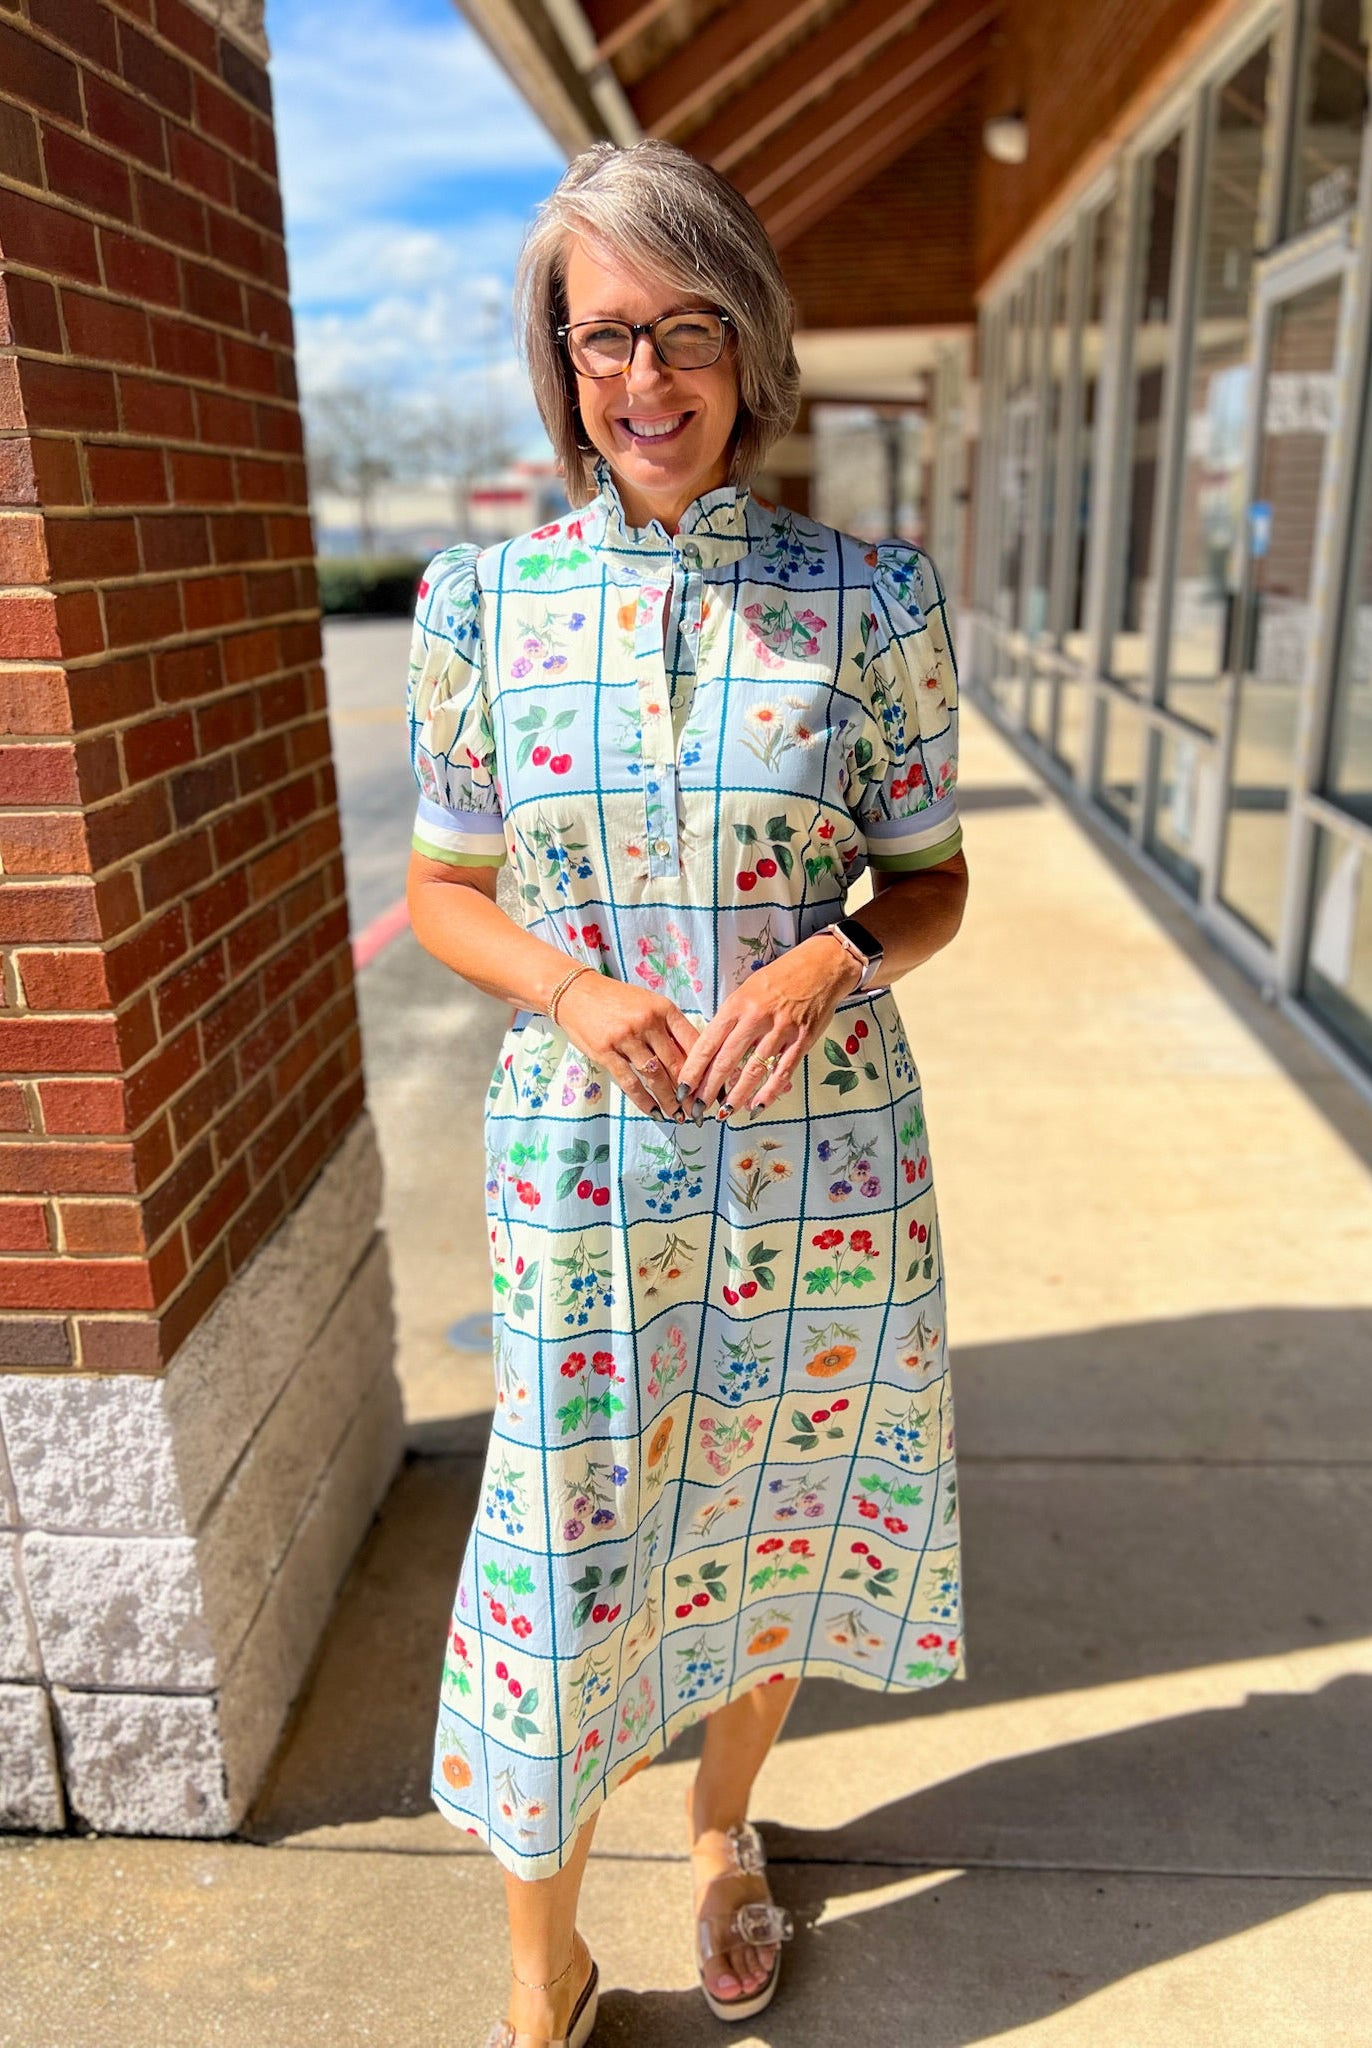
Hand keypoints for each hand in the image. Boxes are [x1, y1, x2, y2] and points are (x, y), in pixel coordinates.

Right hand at [556, 970, 699, 1118]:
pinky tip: (654, 1112)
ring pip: (655, 1077)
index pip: (693, 1042)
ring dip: (669, 1101)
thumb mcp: (649, 1005)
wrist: (576, 993)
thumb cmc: (616, 1000)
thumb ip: (668, 1029)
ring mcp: (626, 1038)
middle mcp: (648, 1022)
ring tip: (679, 1116)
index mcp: (664, 1009)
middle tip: (699, 1110)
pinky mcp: (606, 1052)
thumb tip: (692, 1062)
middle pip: (676, 1063)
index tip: (712, 1087)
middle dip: (690, 1091)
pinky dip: (644, 1101)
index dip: (705, 1067)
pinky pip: (630, 1083)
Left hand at [676, 936, 861, 1117]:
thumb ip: (731, 1019)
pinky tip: (757, 1107)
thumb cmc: (780, 978)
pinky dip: (769, 1093)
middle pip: (726, 1060)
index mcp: (737, 1004)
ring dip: (737, 1096)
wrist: (821, 966)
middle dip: (709, 1089)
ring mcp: (781, 1030)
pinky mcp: (802, 1040)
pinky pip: (782, 1072)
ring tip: (724, 1113)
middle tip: (697, 1109)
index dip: (693, 1069)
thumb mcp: (747, 991)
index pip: (708, 1042)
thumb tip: (713, 1049)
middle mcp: (756, 1017)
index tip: (682, 1088)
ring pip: (753, 1070)